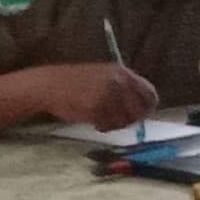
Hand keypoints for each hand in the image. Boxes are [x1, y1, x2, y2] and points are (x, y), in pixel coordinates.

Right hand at [38, 60, 157, 130]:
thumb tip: (143, 110)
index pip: (149, 93)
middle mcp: (118, 82)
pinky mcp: (97, 108)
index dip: (148, 108)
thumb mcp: (104, 77)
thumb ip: (124, 90)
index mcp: (121, 72)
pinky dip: (102, 127)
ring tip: (100, 118)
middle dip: (131, 120)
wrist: (50, 85)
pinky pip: (108, 126)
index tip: (141, 116)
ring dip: (114, 124)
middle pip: (139, 111)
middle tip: (118, 121)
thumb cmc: (76, 83)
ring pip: (124, 121)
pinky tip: (93, 120)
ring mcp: (108, 95)